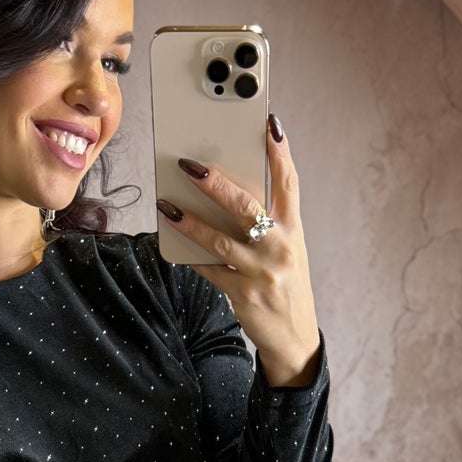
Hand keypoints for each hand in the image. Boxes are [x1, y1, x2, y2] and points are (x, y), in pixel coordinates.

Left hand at [157, 114, 320, 388]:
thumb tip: (225, 193)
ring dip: (190, 222)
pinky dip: (191, 257)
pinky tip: (174, 245)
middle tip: (190, 164)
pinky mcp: (243, 295)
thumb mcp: (287, 250)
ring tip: (166, 206)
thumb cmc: (285, 284)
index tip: (269, 124)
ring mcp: (261, 273)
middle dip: (217, 183)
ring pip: (220, 241)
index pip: (289, 183)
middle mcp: (280, 248)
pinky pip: (210, 271)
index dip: (280, 153)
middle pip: (246, 207)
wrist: (295, 337)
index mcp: (292, 230)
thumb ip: (266, 223)